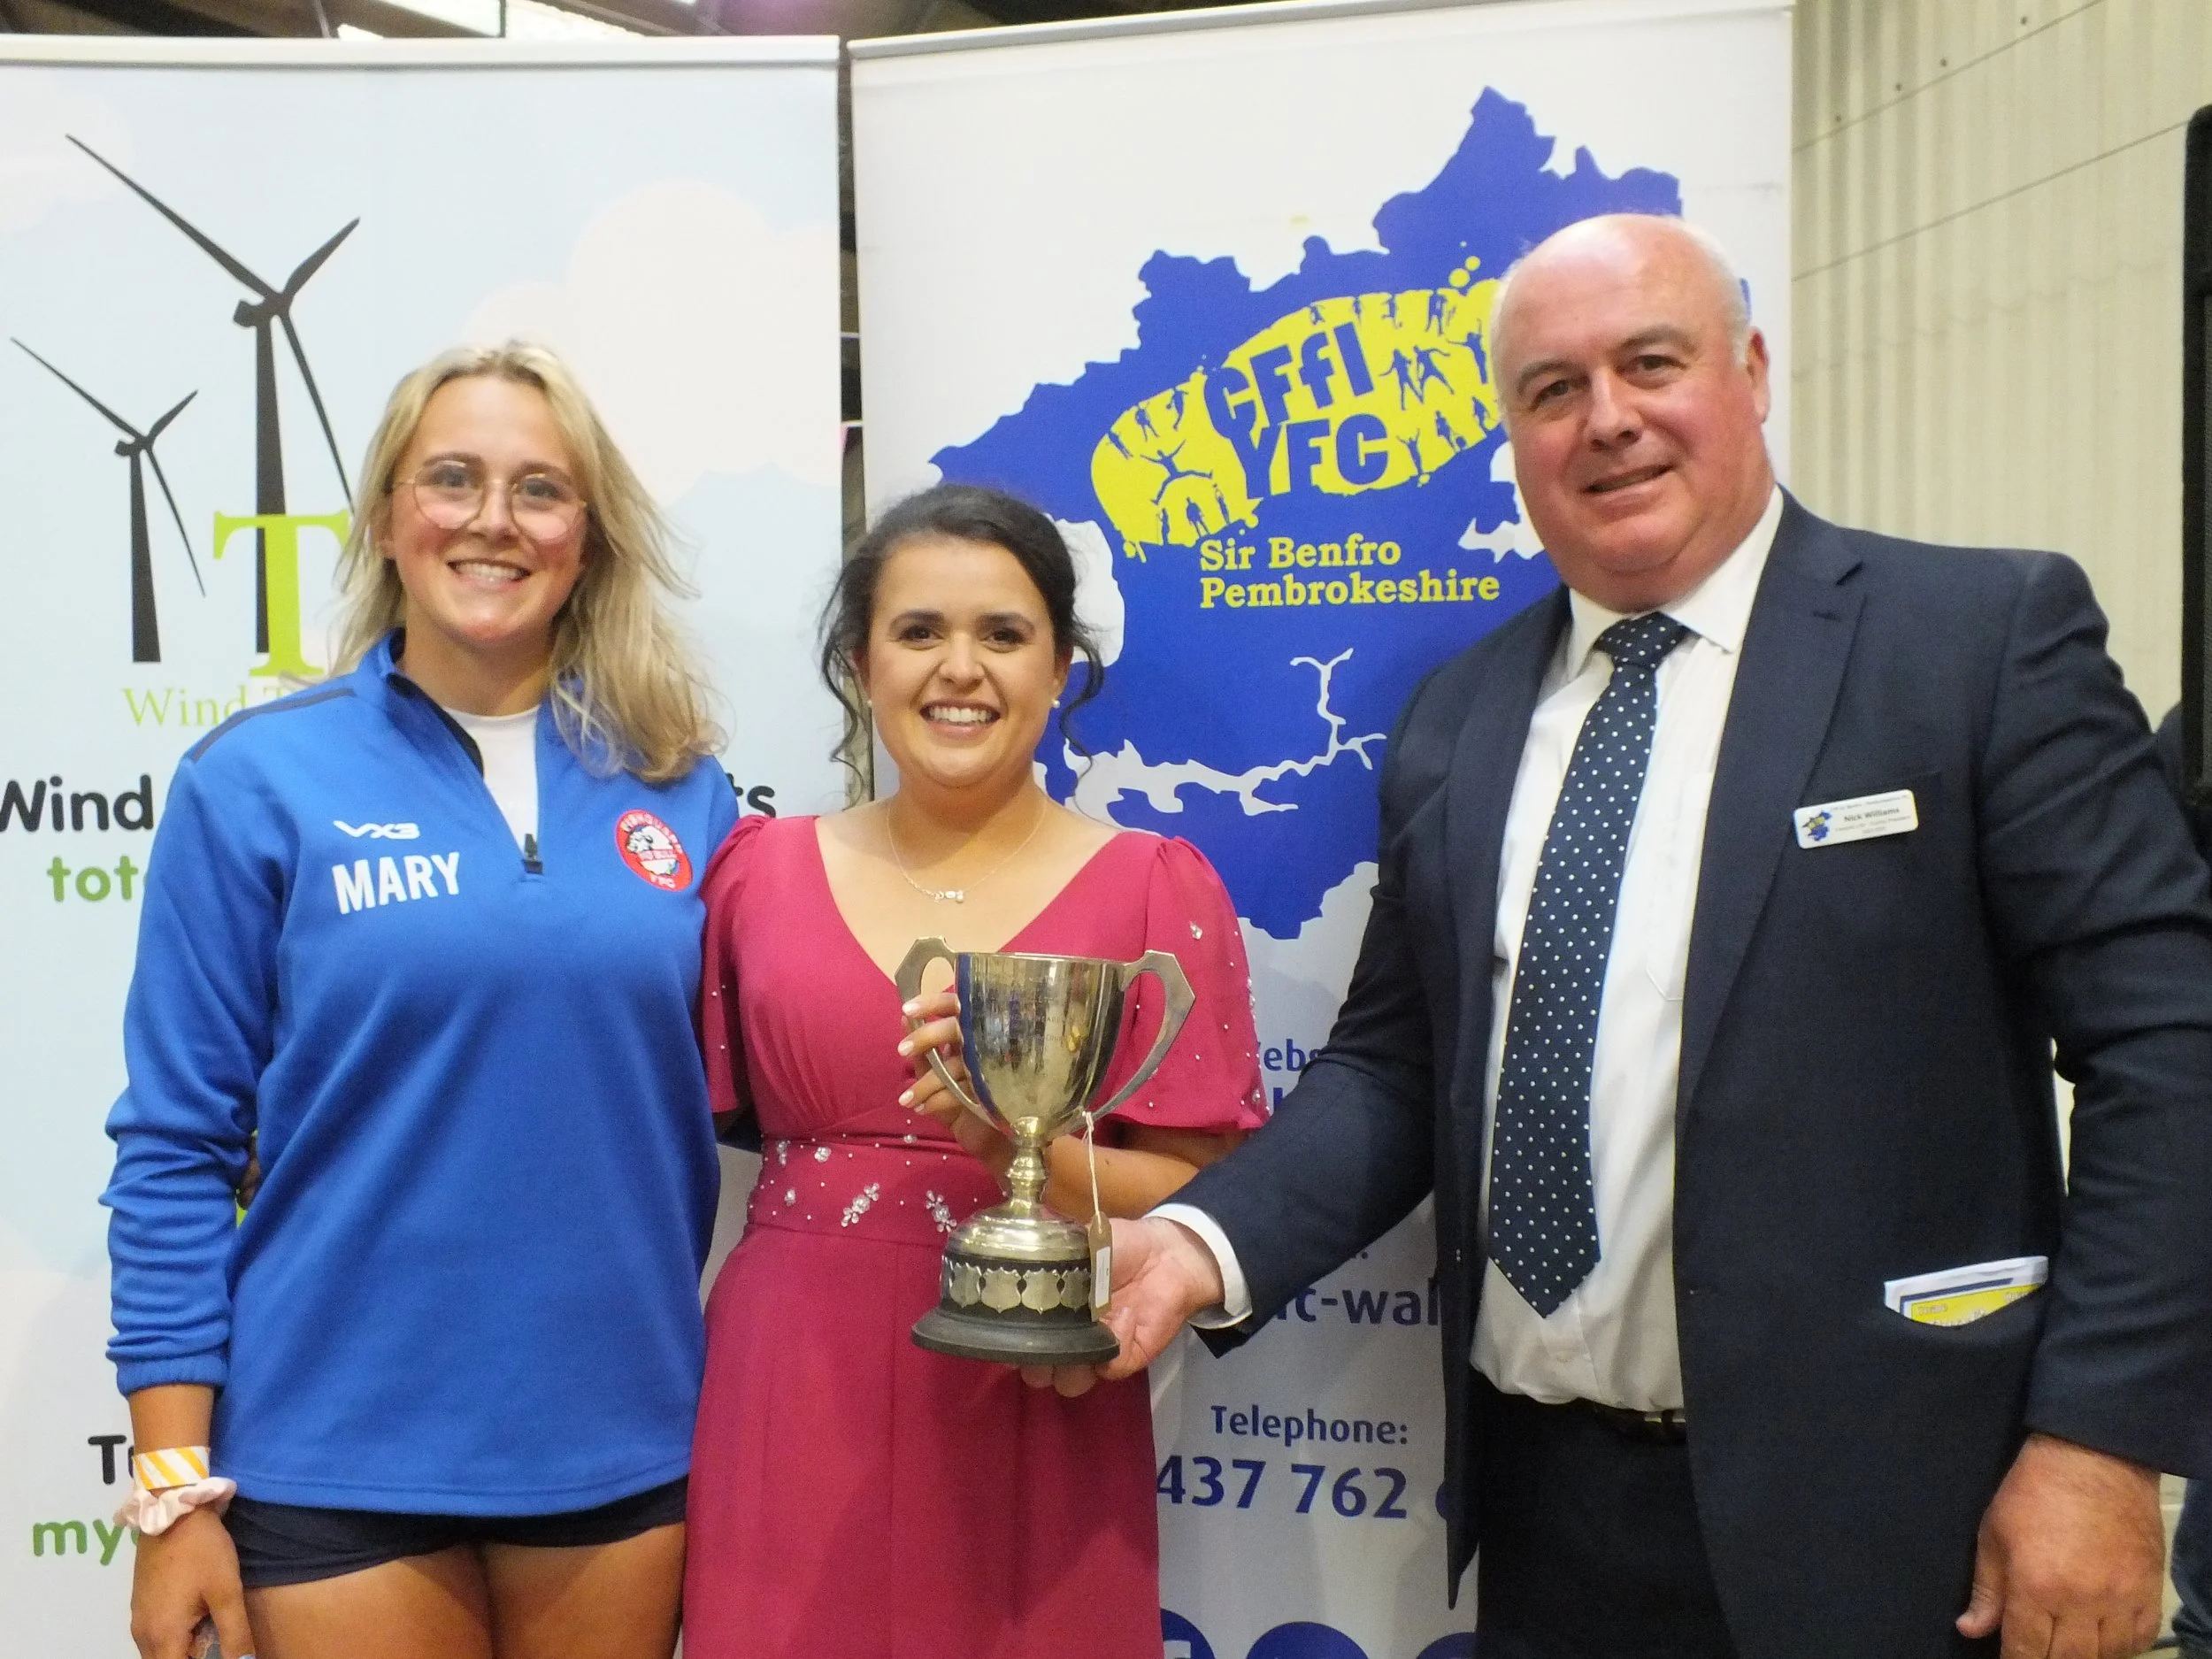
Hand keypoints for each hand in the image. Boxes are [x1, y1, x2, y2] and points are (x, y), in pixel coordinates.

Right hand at [130, 1507, 252, 1658]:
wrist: (172, 1511)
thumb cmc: (202, 1551)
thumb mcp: (226, 1591)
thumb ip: (235, 1633)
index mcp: (162, 1636)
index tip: (220, 1653)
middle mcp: (143, 1634)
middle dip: (193, 1658)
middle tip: (219, 1644)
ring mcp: (138, 1620)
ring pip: (159, 1652)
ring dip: (183, 1650)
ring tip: (211, 1631)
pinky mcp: (140, 1605)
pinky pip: (156, 1636)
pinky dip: (175, 1638)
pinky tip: (198, 1619)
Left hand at [898, 990, 1009, 1176]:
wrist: (995, 1141)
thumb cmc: (968, 1100)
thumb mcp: (942, 1076)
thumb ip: (925, 1051)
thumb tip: (903, 1018)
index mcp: (976, 1033)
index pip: (957, 1006)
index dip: (932, 1003)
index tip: (907, 1009)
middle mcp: (988, 1044)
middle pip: (956, 1029)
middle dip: (926, 1037)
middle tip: (901, 1050)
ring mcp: (995, 1067)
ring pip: (955, 1065)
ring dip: (925, 1084)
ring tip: (906, 1100)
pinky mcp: (997, 1091)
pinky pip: (961, 1092)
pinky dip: (938, 1101)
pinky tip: (923, 1109)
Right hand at [1020, 1217, 1226, 1398]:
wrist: (1164, 1254)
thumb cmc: (1116, 1246)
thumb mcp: (1077, 1242)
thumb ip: (1047, 1252)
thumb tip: (1016, 1247)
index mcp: (1046, 1313)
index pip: (1013, 1342)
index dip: (1006, 1343)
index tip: (1004, 1331)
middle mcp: (1064, 1338)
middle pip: (1036, 1373)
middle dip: (1035, 1364)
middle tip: (1044, 1341)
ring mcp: (1093, 1352)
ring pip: (1068, 1382)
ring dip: (1071, 1365)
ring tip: (1084, 1330)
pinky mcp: (1124, 1358)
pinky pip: (1109, 1367)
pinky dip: (1115, 1342)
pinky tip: (1124, 1315)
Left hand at [1956, 1432, 2165, 1657]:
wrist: (2096, 1459)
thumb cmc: (2033, 1492)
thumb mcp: (1994, 1533)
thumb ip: (1986, 1589)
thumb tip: (1971, 1629)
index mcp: (2036, 1587)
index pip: (2025, 1651)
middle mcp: (2081, 1602)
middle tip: (2037, 1646)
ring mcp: (2121, 1600)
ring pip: (2104, 1656)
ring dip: (2083, 1655)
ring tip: (2067, 1640)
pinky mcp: (2149, 1593)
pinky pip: (2139, 1641)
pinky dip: (2120, 1647)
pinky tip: (2102, 1636)